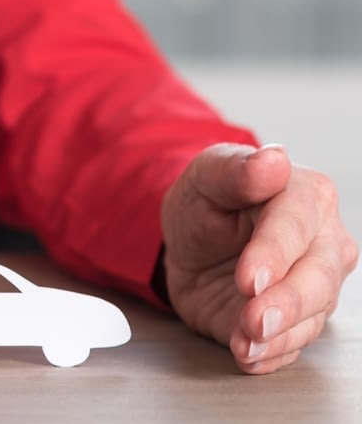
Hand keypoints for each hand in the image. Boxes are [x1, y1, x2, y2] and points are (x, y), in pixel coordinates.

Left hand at [161, 143, 356, 373]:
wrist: (192, 243)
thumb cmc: (207, 202)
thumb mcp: (206, 176)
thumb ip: (236, 170)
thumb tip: (273, 159)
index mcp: (307, 196)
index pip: (298, 226)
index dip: (274, 253)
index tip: (249, 278)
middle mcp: (324, 243)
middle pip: (318, 277)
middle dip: (286, 304)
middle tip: (253, 320)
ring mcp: (316, 285)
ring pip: (312, 317)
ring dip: (279, 336)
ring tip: (245, 344)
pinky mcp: (297, 320)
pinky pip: (293, 344)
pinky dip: (271, 355)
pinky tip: (249, 357)